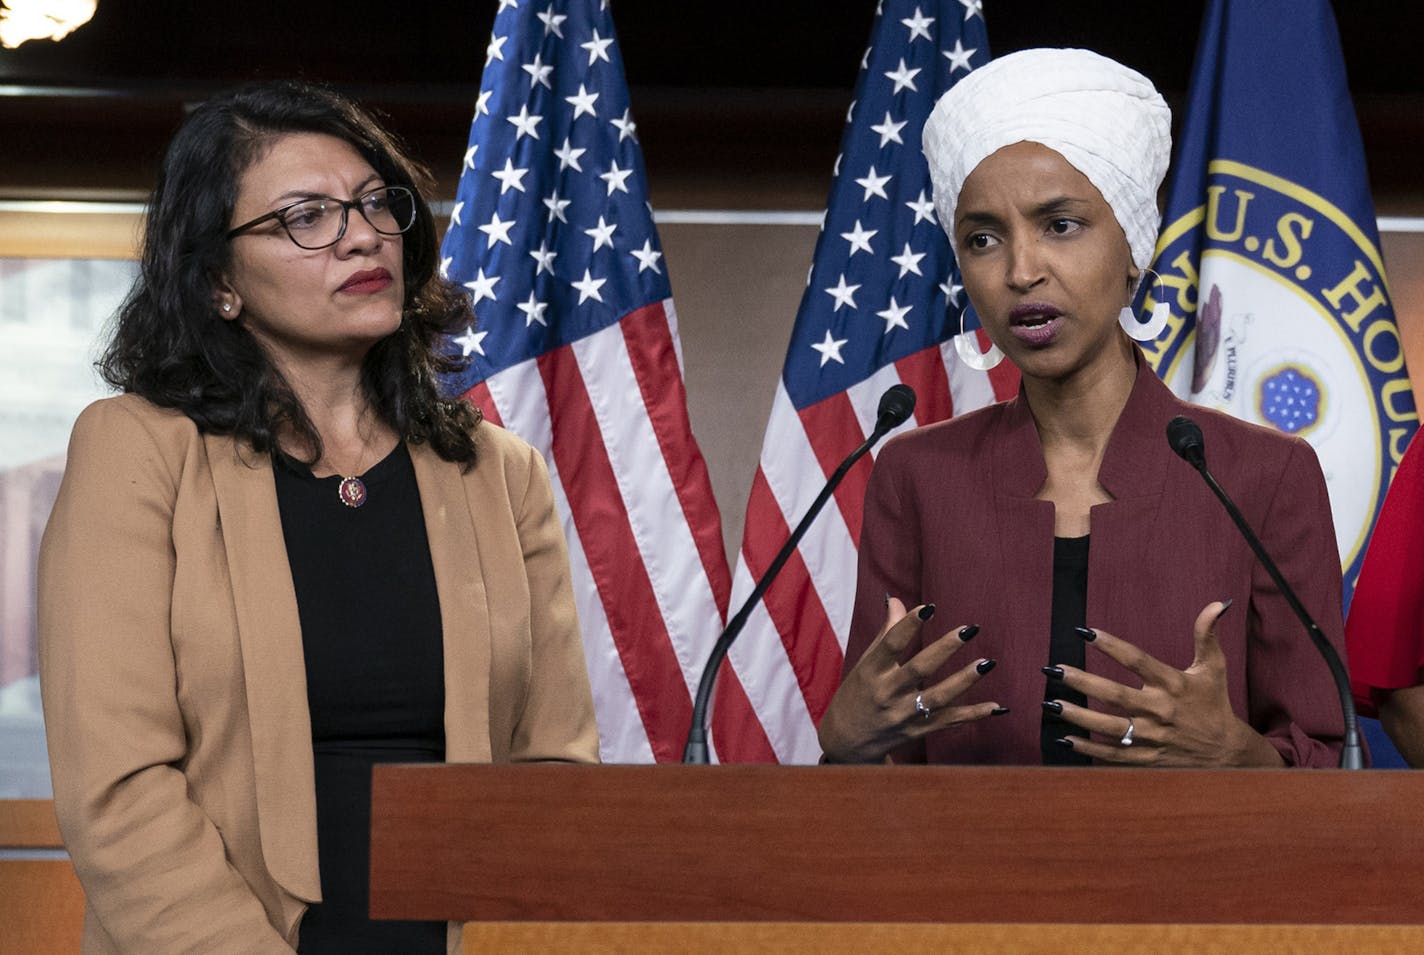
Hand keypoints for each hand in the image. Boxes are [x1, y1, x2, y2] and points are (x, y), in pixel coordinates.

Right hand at [818, 597, 1002, 763]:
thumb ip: (886, 633)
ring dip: (964, 680)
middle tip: (968, 630)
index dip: (909, 625)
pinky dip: (972, 715)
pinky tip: (995, 706)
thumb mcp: (865, 663)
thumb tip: (897, 600)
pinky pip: (948, 722)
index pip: (891, 644)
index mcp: (871, 672)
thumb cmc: (858, 693)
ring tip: (986, 663)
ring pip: (938, 697)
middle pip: (919, 669)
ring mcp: (903, 715)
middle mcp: (887, 693)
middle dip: (944, 649)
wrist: (847, 741)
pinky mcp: (917, 731)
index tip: (929, 608)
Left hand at [1047, 600, 1283, 766]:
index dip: (1111, 645)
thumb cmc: (1214, 702)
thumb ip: (1207, 635)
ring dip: (1079, 716)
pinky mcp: (1148, 757)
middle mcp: (1160, 710)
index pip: (1137, 660)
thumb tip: (1216, 603)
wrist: (1227, 752)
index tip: (1085, 632)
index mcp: (1173, 684)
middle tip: (1055, 670)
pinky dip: (1090, 749)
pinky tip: (1066, 739)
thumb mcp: (1213, 667)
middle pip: (1116, 695)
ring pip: (1110, 727)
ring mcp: (1153, 736)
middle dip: (1083, 682)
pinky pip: (1115, 755)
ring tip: (1051, 704)